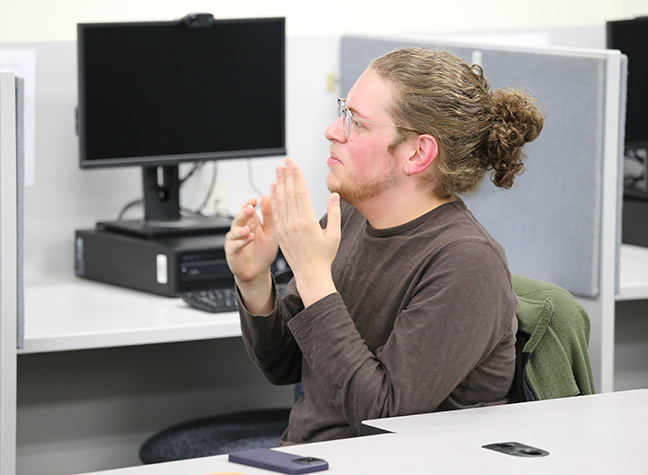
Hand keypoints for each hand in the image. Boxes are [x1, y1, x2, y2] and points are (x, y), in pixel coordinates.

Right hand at [225, 195, 277, 312]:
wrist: (259, 270)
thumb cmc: (264, 251)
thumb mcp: (271, 231)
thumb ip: (269, 215)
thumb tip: (267, 196)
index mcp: (251, 222)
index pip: (247, 209)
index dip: (249, 204)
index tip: (254, 200)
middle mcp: (241, 228)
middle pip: (239, 217)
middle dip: (244, 213)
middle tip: (250, 209)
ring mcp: (235, 240)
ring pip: (234, 231)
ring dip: (241, 229)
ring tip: (248, 229)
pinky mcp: (232, 251)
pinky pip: (235, 245)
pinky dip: (241, 241)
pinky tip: (248, 238)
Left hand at [271, 158, 340, 306]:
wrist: (310, 275)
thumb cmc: (324, 256)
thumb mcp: (334, 235)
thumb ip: (334, 214)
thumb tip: (334, 195)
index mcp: (308, 222)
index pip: (301, 194)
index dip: (297, 177)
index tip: (295, 164)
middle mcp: (293, 224)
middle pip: (289, 194)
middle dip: (287, 175)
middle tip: (286, 161)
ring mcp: (284, 228)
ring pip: (280, 201)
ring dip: (279, 183)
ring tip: (278, 170)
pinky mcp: (279, 233)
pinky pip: (275, 212)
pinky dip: (273, 199)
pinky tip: (273, 189)